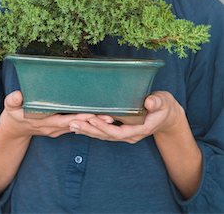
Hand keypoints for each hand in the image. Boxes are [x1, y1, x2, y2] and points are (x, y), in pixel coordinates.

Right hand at [0, 91, 112, 140]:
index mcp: (44, 122)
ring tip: (110, 117)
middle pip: (76, 125)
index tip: (91, 115)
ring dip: (92, 122)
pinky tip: (98, 116)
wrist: (14, 131)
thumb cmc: (13, 116)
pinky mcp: (60, 127)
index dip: (77, 118)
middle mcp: (54, 128)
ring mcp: (57, 129)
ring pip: (78, 126)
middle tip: (109, 117)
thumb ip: (13, 101)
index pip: (64, 121)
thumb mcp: (10, 108)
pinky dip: (86, 122)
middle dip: (92, 121)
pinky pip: (75, 126)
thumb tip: (17, 95)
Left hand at [69, 91, 184, 143]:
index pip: (119, 131)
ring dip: (88, 131)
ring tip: (71, 125)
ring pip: (104, 136)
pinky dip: (92, 129)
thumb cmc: (164, 106)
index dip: (105, 127)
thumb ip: (156, 102)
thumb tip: (149, 103)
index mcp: (140, 129)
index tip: (92, 119)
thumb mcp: (163, 102)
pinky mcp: (121, 130)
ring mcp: (126, 134)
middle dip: (90, 130)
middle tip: (73, 123)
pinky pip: (105, 132)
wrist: (167, 116)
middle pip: (107, 136)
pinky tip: (80, 126)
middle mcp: (131, 135)